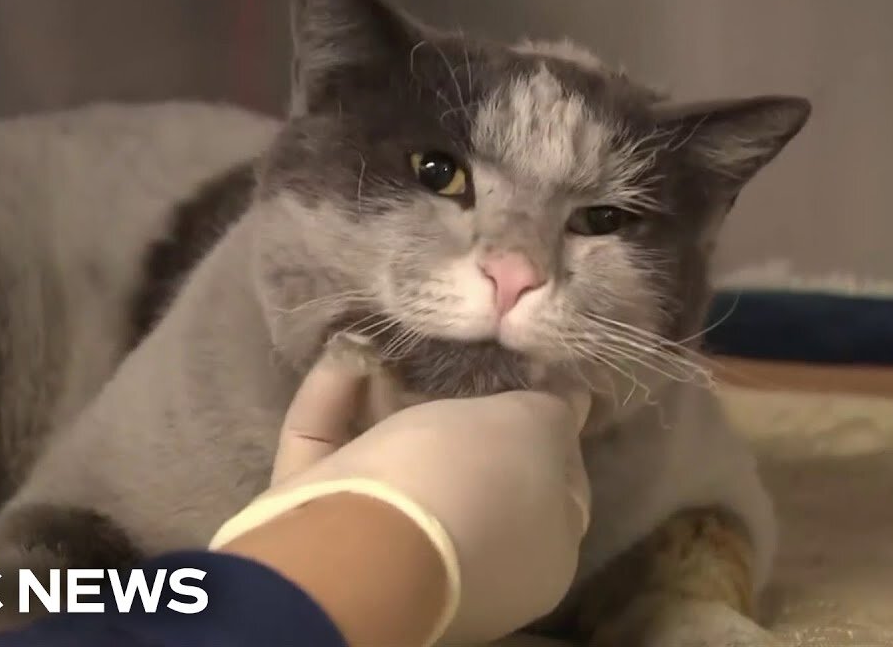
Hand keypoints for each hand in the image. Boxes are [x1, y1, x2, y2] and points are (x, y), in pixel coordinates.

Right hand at [212, 351, 591, 645]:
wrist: (361, 539)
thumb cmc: (469, 484)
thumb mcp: (535, 431)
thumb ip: (554, 412)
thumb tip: (572, 401)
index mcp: (535, 556)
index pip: (556, 487)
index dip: (547, 425)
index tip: (532, 371)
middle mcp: (466, 555)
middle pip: (465, 465)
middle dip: (454, 401)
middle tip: (456, 345)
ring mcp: (390, 542)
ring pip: (392, 457)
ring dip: (388, 394)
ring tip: (395, 338)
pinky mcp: (320, 521)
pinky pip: (331, 451)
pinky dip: (336, 401)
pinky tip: (346, 351)